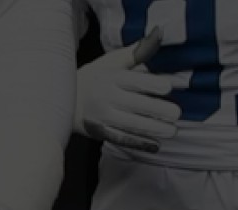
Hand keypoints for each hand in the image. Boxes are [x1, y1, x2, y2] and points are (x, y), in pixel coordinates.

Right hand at [76, 28, 178, 152]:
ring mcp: (102, 117)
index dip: (152, 85)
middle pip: (135, 105)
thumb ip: (136, 53)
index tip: (168, 87)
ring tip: (172, 131)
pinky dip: (138, 143)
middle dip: (158, 111)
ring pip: (130, 125)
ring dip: (153, 129)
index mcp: (111, 78)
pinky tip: (155, 146)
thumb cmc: (93, 78)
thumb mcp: (111, 62)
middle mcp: (106, 98)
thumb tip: (159, 34)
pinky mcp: (100, 132)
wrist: (61, 100)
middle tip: (176, 114)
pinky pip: (121, 139)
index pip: (135, 81)